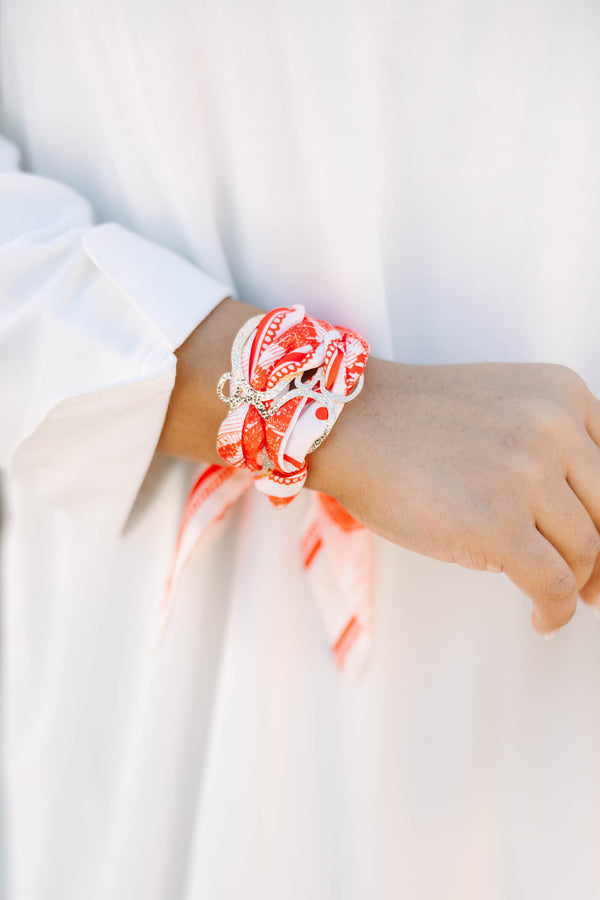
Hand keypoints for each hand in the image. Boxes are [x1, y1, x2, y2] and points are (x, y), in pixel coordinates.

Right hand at [307, 358, 599, 635]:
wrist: (349, 423)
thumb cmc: (415, 421)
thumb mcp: (504, 406)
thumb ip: (551, 442)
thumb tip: (589, 517)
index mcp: (562, 394)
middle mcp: (554, 429)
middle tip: (593, 585)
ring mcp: (526, 476)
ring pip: (584, 551)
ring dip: (575, 587)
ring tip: (555, 599)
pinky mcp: (497, 525)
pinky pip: (553, 585)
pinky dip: (556, 612)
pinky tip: (543, 619)